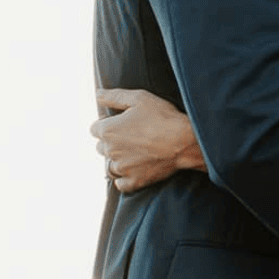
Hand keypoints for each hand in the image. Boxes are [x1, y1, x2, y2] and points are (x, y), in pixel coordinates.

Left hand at [91, 87, 205, 192]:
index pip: (94, 129)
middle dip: (112, 143)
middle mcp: (110, 151)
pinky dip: (124, 179)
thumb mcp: (139, 98)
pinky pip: (120, 183)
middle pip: (101, 148)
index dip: (107, 124)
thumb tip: (97, 95)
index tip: (121, 123)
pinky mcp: (134, 181)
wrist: (184, 142)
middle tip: (132, 137)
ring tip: (134, 154)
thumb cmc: (163, 117)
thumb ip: (114, 96)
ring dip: (117, 161)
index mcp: (108, 130)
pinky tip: (134, 170)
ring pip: (109, 166)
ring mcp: (122, 168)